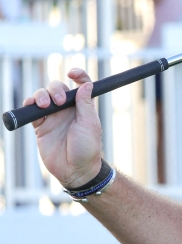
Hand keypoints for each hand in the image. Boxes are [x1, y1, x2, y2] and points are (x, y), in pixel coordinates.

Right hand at [25, 68, 103, 188]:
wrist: (75, 170)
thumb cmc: (87, 149)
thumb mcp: (90, 125)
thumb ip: (85, 104)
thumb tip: (87, 84)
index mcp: (82, 107)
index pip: (80, 85)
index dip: (78, 76)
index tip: (72, 73)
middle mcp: (67, 110)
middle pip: (57, 88)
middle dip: (54, 89)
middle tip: (57, 102)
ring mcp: (53, 117)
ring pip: (42, 96)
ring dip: (40, 95)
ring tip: (44, 106)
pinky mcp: (40, 126)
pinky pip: (31, 110)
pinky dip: (29, 105)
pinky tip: (32, 107)